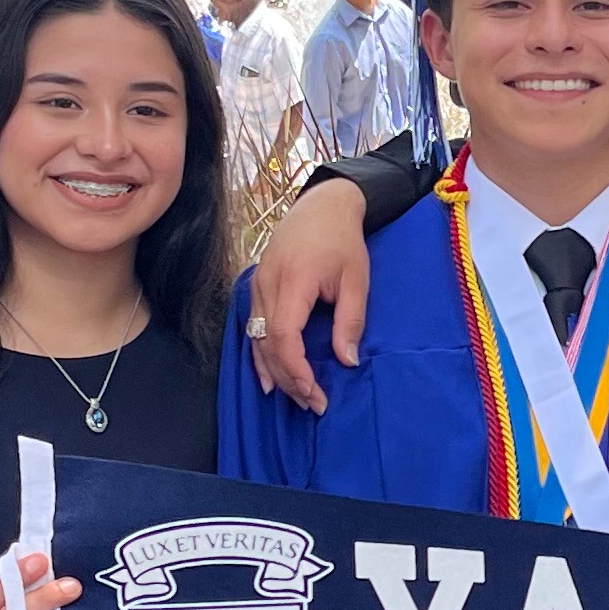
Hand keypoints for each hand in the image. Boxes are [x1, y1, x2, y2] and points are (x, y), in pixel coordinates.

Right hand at [248, 179, 372, 410]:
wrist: (322, 205)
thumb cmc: (342, 240)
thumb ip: (350, 320)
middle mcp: (267, 284)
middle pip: (267, 343)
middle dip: (289, 379)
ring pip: (256, 339)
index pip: (283, 335)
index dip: (295, 369)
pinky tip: (269, 379)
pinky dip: (259, 356)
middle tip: (313, 404)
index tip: (315, 392)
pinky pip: (252, 328)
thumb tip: (346, 361)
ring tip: (297, 398)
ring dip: (275, 372)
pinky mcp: (257, 287)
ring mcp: (257, 285)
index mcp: (293, 280)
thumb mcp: (356, 278)